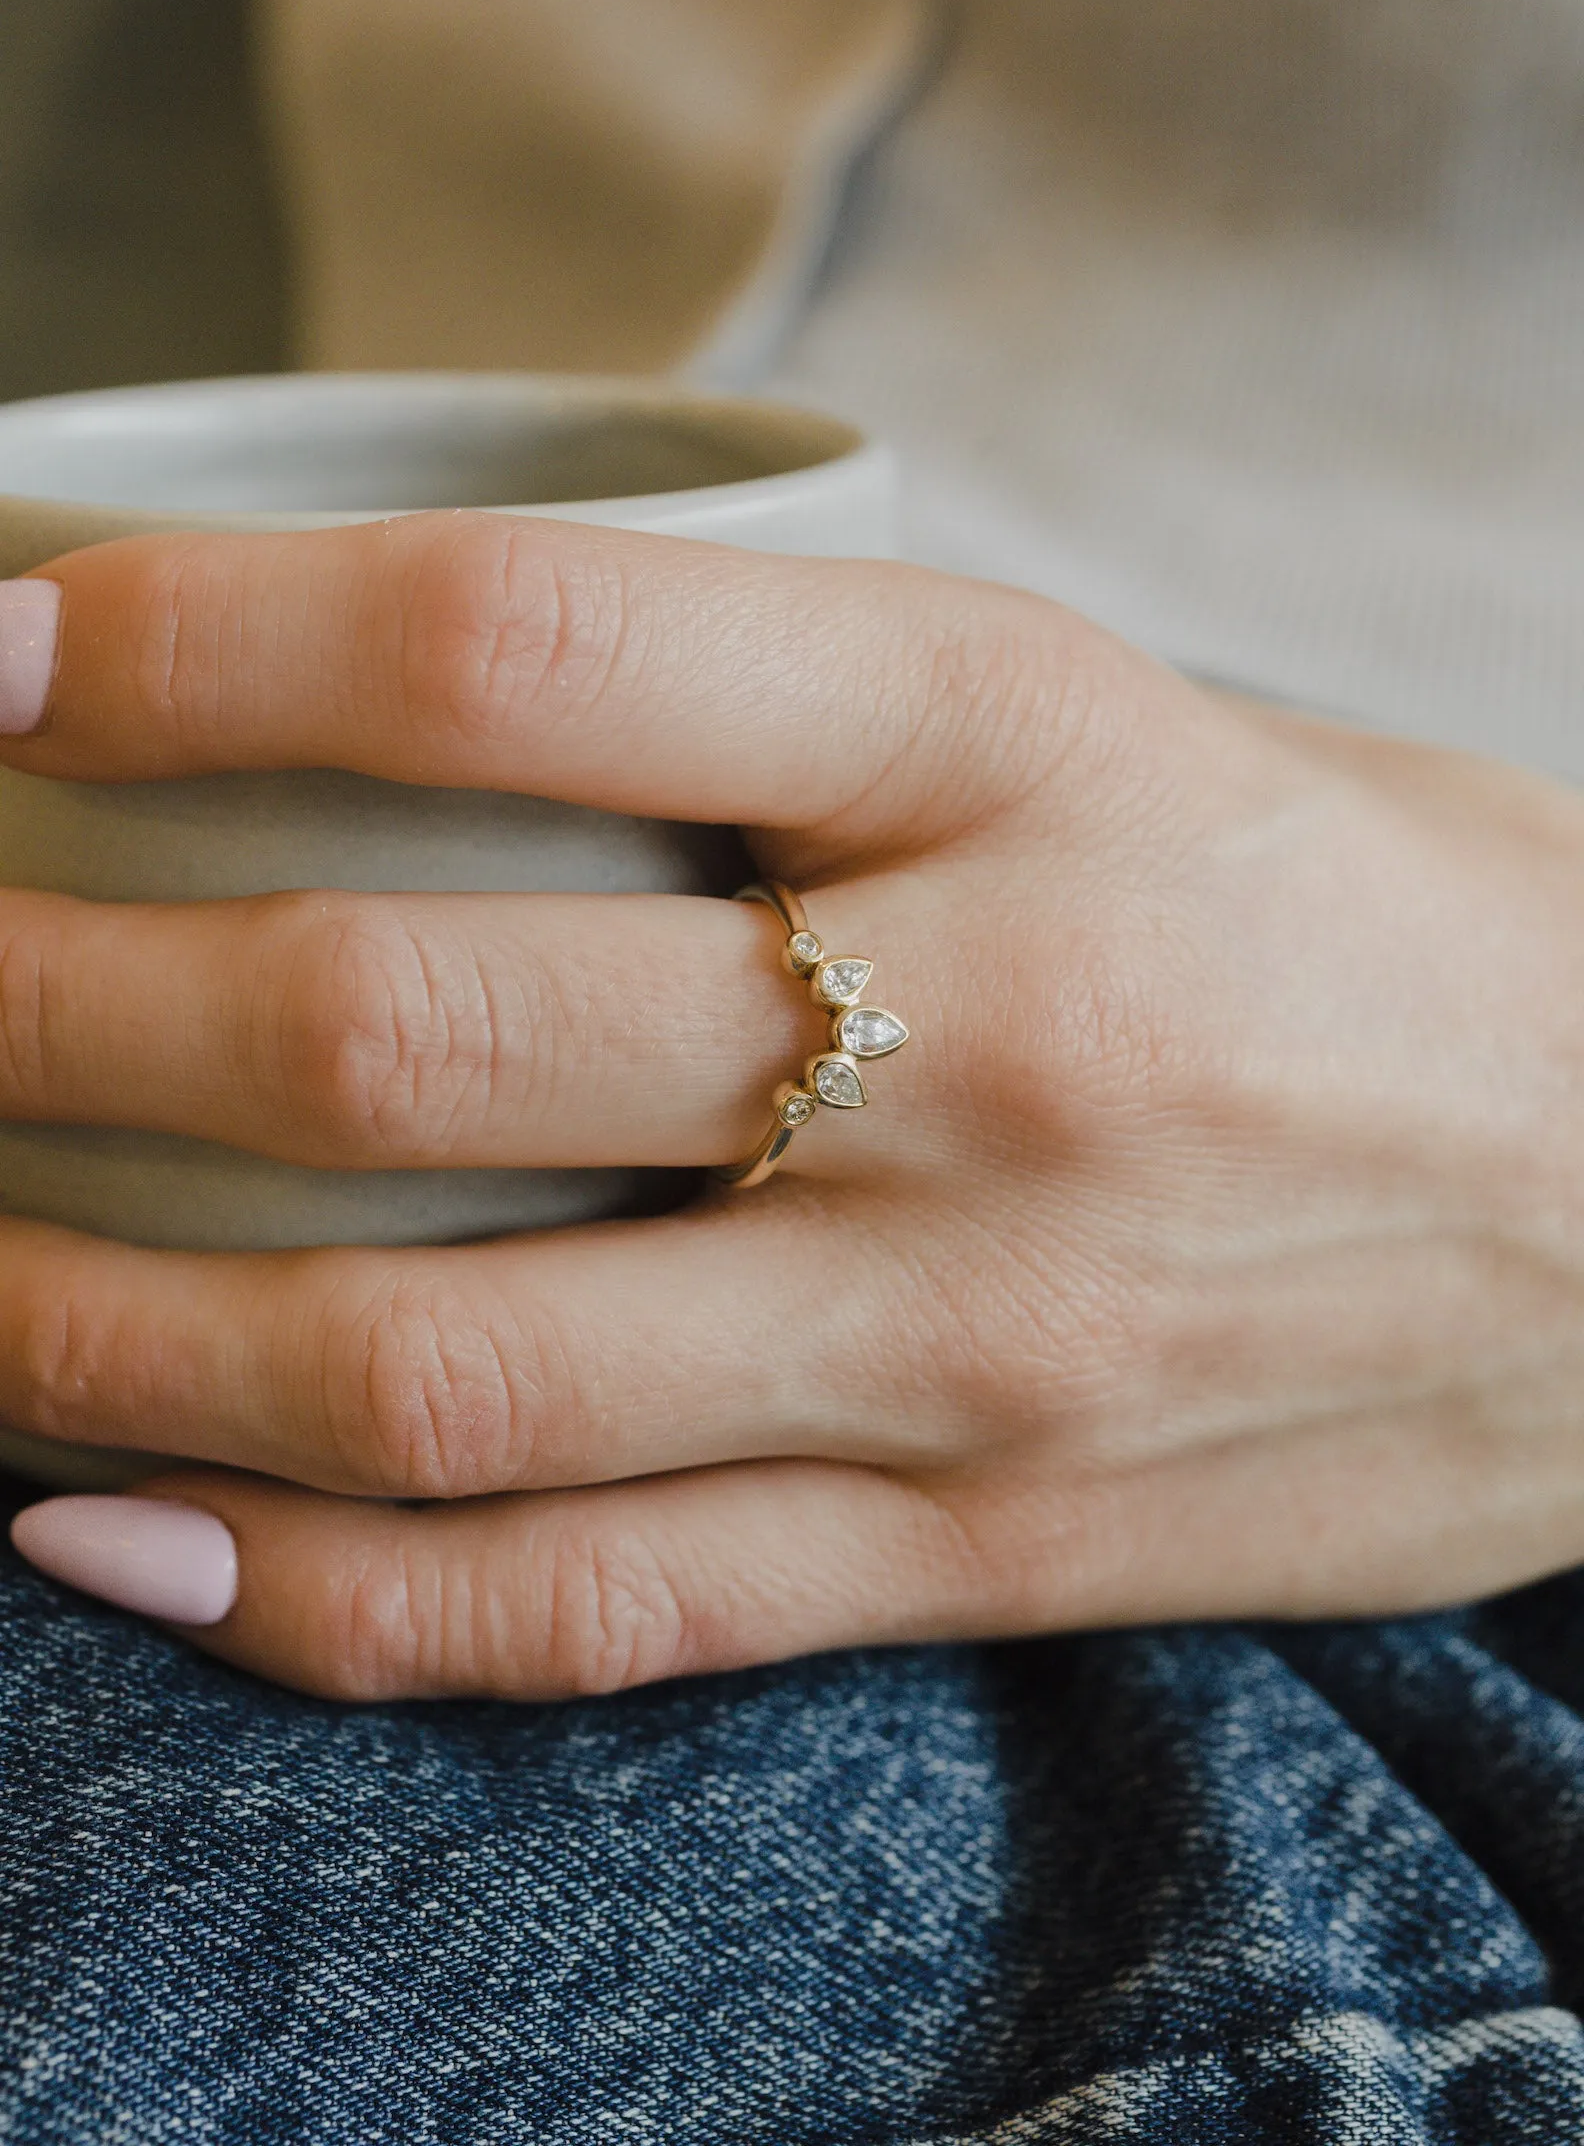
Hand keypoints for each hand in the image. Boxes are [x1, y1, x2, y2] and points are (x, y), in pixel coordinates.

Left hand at [6, 513, 1583, 1698]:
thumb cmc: (1369, 907)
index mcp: (1031, 743)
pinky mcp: (984, 1552)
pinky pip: (576, 1610)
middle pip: (404, 1040)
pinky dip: (288, 1594)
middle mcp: (990, 1039)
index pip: (524, 656)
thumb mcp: (1129, 712)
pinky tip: (95, 1531)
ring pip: (429, 1379)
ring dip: (89, 1335)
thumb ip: (797, 727)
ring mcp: (975, 1337)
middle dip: (47, 1006)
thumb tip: (396, 717)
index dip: (201, 643)